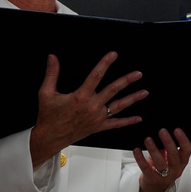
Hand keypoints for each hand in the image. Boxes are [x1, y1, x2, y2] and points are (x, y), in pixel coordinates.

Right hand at [30, 52, 146, 166]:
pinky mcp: (99, 127)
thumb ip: (51, 74)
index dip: (105, 64)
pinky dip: (128, 121)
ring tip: (145, 92)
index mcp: (80, 96)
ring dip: (133, 98)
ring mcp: (97, 117)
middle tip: (138, 74)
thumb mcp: (46, 93)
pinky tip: (138, 118)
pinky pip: (116, 124)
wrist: (50, 137)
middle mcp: (92, 106)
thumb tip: (52, 57)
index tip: (114, 55)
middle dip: (127, 81)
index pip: (95, 76)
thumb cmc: (48, 115)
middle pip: (113, 90)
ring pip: (119, 106)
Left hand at [135, 128, 190, 191]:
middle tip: (162, 131)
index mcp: (182, 162)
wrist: (154, 189)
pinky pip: (145, 168)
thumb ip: (167, 148)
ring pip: (160, 162)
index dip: (183, 140)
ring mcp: (164, 176)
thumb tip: (162, 132)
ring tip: (148, 139)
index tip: (177, 129)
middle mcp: (175, 169)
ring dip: (154, 149)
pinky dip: (140, 158)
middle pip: (174, 156)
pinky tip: (137, 150)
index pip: (187, 150)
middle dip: (168, 142)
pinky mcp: (152, 179)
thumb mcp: (168, 159)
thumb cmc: (163, 171)